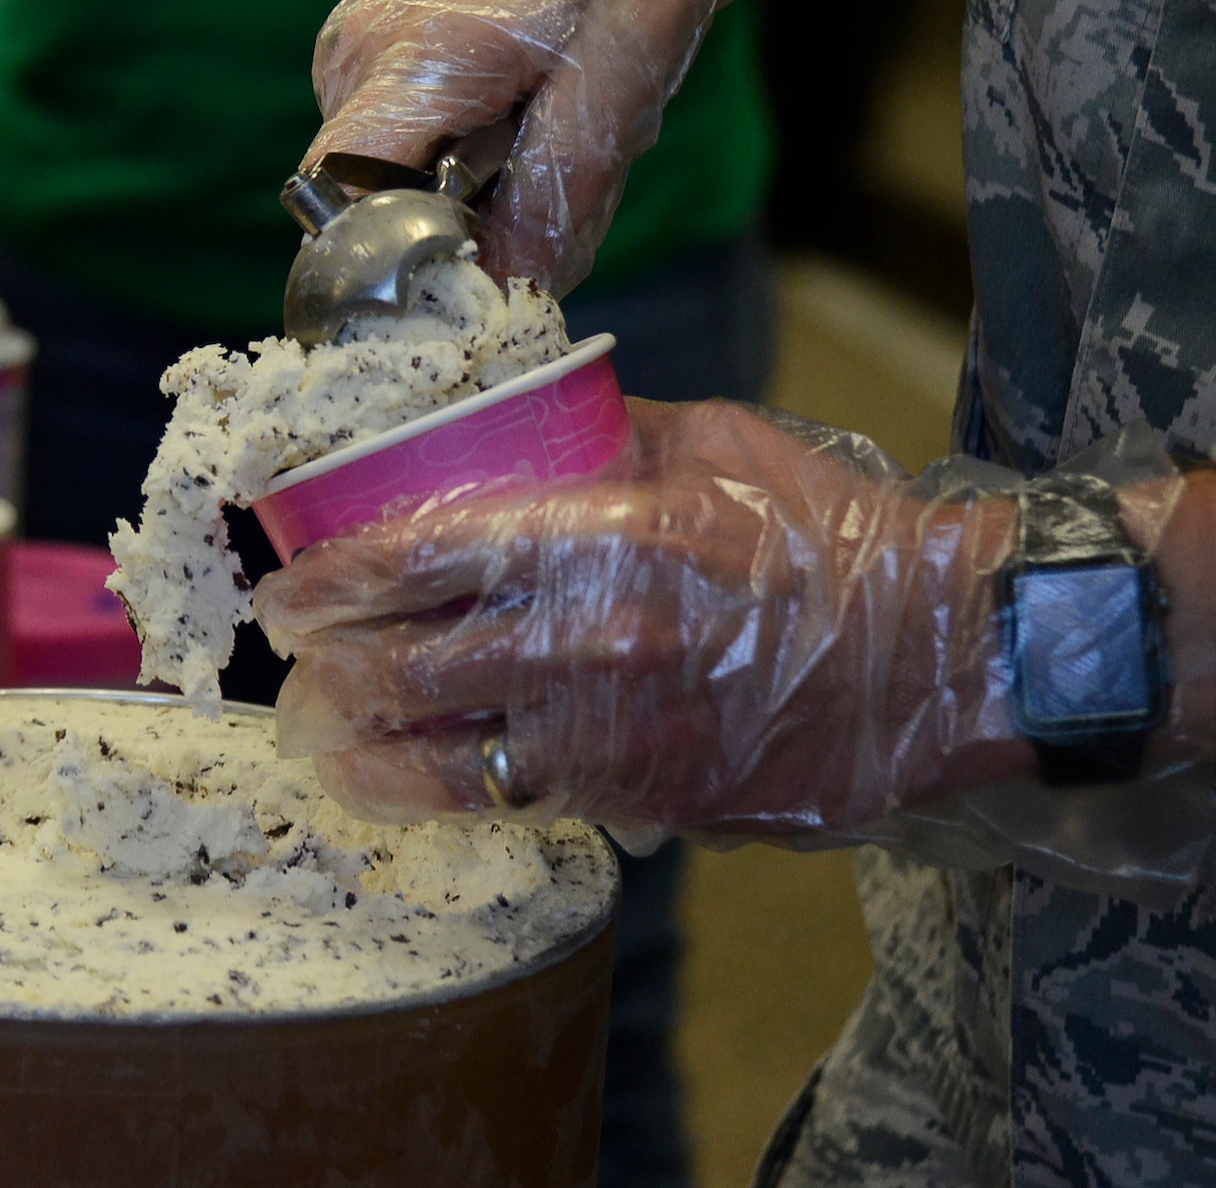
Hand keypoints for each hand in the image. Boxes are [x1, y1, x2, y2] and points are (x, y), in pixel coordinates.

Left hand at [254, 400, 1033, 837]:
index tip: (286, 582)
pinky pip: (499, 800)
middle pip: (404, 660)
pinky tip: (384, 781)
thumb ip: (596, 431)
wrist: (940, 662)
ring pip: (434, 749)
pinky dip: (423, 792)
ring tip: (315, 726)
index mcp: (604, 535)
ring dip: (354, 740)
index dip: (332, 574)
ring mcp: (608, 729)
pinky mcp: (635, 795)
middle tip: (289, 651)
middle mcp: (590, 639)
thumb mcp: (712, 441)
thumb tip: (501, 426)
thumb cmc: (825, 537)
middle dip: (321, 661)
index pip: (421, 553)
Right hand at [309, 0, 722, 288]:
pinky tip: (513, 105)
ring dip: (468, 189)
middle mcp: (354, 62)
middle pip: (374, 207)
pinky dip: (462, 152)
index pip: (348, 202)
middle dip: (456, 228)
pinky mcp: (364, 63)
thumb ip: (566, 183)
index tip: (472, 277)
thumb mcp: (626, 59)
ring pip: (394, 181)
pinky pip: (403, 147)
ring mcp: (349, 59)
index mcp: (415, 59)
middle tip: (539, 185)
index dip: (398, 263)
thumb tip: (517, 288)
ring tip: (536, 125)